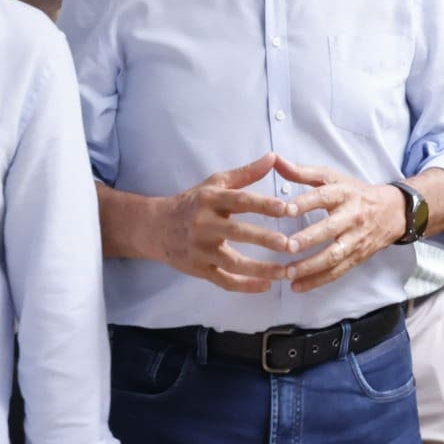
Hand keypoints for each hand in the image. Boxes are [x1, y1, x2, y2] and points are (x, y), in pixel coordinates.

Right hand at [151, 155, 300, 292]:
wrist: (155, 227)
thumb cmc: (192, 202)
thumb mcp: (214, 183)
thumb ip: (246, 173)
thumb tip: (273, 157)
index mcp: (210, 200)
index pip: (240, 200)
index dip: (263, 204)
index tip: (286, 208)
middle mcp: (204, 224)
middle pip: (237, 232)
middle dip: (265, 239)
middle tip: (289, 244)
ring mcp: (200, 249)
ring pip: (232, 263)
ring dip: (260, 269)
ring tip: (285, 272)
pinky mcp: (199, 269)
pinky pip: (224, 281)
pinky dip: (245, 286)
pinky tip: (266, 285)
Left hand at [272, 160, 407, 291]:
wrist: (392, 211)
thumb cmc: (354, 193)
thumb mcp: (332, 178)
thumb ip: (302, 172)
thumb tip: (275, 160)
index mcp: (344, 193)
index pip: (325, 196)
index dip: (306, 202)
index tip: (286, 210)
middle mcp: (352, 216)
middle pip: (330, 229)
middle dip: (309, 239)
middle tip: (287, 246)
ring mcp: (356, 239)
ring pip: (334, 255)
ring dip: (311, 266)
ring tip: (288, 272)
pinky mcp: (357, 257)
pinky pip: (337, 271)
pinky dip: (317, 281)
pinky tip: (297, 286)